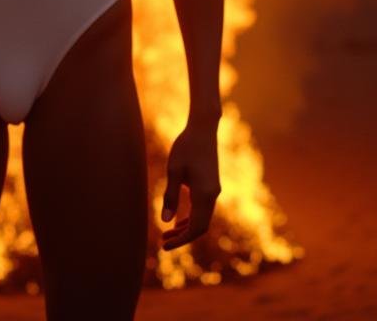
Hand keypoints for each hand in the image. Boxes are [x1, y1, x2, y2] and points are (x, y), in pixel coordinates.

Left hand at [159, 120, 220, 249]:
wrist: (203, 128)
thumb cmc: (185, 147)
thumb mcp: (174, 171)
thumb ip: (171, 196)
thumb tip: (166, 222)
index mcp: (204, 195)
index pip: (196, 228)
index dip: (181, 240)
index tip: (165, 246)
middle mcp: (212, 195)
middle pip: (200, 227)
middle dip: (183, 237)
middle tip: (163, 242)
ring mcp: (213, 190)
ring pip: (202, 218)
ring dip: (186, 228)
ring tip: (167, 233)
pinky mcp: (210, 184)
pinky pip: (202, 208)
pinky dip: (191, 217)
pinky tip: (178, 218)